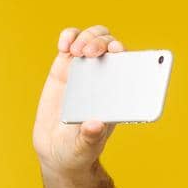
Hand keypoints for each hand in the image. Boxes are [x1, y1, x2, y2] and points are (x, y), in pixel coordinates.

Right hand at [32, 24, 125, 176]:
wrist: (56, 150)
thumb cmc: (78, 150)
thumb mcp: (85, 148)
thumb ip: (90, 138)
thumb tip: (94, 124)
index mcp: (118, 97)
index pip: (131, 69)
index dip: (129, 56)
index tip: (118, 54)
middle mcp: (104, 80)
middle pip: (111, 46)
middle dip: (104, 42)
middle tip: (91, 53)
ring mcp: (84, 71)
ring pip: (93, 38)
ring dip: (87, 37)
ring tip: (77, 51)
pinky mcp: (64, 68)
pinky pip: (70, 42)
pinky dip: (68, 36)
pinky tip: (64, 46)